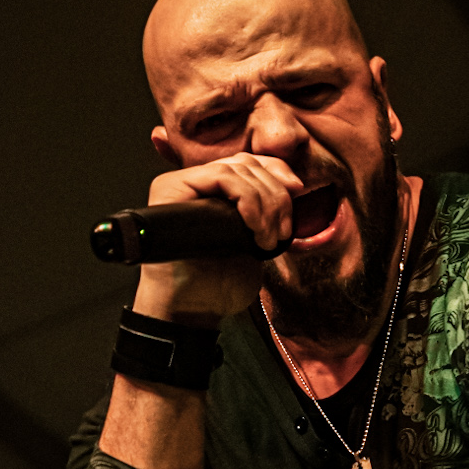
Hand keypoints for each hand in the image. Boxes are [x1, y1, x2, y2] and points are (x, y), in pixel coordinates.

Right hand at [133, 152, 300, 324]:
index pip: (250, 161)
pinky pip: (221, 177)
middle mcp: (196, 182)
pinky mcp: (170, 188)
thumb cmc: (222, 282)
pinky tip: (254, 228)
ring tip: (267, 239)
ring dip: (264, 203)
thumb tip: (294, 184)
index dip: (278, 170)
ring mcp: (181, 184)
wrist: (196, 308)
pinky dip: (247, 199)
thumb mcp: (256, 240)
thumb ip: (267, 210)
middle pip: (246, 163)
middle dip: (275, 195)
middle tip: (281, 232)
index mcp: (215, 190)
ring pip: (236, 169)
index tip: (297, 192)